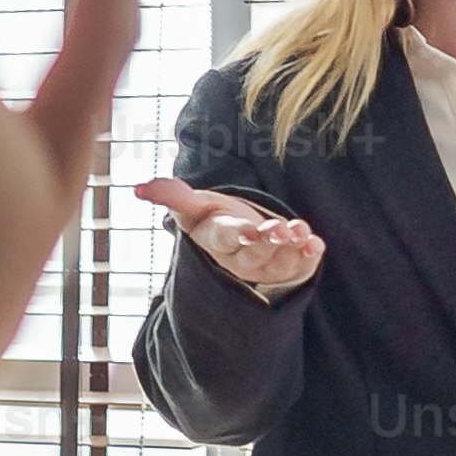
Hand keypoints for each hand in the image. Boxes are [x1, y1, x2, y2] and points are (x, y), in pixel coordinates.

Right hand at [137, 175, 324, 299]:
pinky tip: (316, 245)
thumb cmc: (213, 220)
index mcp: (218, 240)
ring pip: (279, 259)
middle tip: (279, 229)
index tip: (248, 230)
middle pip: (255, 251)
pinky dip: (309, 255)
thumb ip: (171, 195)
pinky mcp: (289, 267)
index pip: (226, 238)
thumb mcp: (193, 207)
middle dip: (268, 241)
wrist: (240, 242)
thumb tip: (139, 189)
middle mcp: (242, 257)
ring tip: (301, 231)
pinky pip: (301, 265)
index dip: (237, 235)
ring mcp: (267, 264)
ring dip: (292, 247)